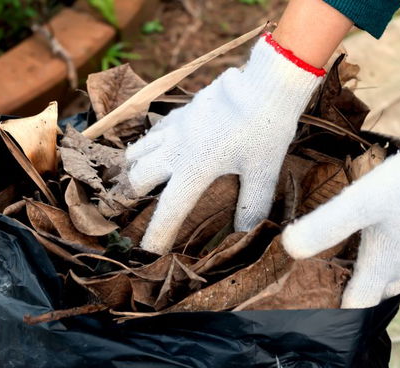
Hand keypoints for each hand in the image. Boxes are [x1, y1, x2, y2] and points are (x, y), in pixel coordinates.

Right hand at [126, 33, 324, 253]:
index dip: (157, 234)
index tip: (147, 253)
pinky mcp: (180, 112)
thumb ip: (251, 205)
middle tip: (137, 209)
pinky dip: (147, 145)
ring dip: (134, 169)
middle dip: (134, 196)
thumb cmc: (265, 129)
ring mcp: (174, 128)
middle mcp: (175, 149)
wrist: (264, 83)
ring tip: (138, 181)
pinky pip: (152, 132)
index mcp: (194, 169)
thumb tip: (246, 234)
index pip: (169, 211)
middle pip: (137, 178)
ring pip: (137, 151)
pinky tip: (157, 149)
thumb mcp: (263, 172)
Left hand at [282, 110, 399, 307]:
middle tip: (341, 294)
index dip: (343, 312)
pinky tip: (387, 225)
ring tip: (358, 263)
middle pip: (383, 286)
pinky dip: (394, 243)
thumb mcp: (359, 204)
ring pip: (399, 263)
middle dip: (364, 294)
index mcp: (384, 261)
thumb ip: (326, 226)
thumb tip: (289, 248)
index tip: (323, 319)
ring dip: (379, 269)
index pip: (362, 300)